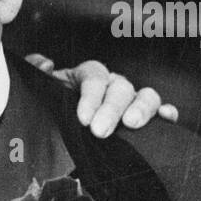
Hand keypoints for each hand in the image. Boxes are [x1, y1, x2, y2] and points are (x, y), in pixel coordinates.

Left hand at [25, 54, 178, 137]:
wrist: (56, 137)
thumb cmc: (49, 111)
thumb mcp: (38, 91)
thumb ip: (34, 71)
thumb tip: (47, 63)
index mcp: (87, 76)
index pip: (94, 76)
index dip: (90, 95)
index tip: (82, 119)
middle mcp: (112, 85)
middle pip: (120, 88)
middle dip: (111, 109)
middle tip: (99, 131)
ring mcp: (130, 101)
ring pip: (145, 95)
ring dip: (142, 108)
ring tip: (131, 124)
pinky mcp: (143, 119)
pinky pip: (161, 112)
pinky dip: (166, 113)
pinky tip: (166, 119)